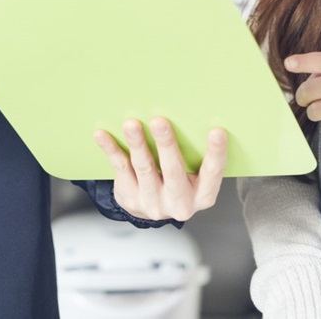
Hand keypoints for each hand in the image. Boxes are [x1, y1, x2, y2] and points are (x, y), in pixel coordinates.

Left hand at [94, 117, 226, 221]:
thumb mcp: (195, 174)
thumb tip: (191, 112)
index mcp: (202, 195)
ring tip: (131, 124)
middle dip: (166, 144)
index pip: (212, 173)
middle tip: (159, 121)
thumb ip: (195, 153)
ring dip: (137, 144)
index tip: (217, 131)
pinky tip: (103, 135)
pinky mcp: (131, 198)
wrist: (154, 208)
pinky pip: (121, 169)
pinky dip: (112, 150)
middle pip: (173, 170)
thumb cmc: (179, 180)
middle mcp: (179, 203)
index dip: (216, 153)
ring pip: (144, 168)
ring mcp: (153, 204)